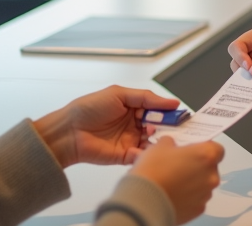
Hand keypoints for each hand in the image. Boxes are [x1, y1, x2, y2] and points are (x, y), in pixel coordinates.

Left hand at [32, 85, 180, 167]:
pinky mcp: (125, 156)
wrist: (69, 131)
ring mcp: (131, 141)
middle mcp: (135, 124)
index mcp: (135, 108)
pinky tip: (149, 148)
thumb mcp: (120, 94)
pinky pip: (141, 156)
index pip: (158, 110)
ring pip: (153, 142)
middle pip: (159, 127)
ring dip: (158, 140)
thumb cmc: (90, 108)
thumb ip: (147, 97)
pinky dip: (147, 154)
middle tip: (174, 127)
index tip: (182, 114)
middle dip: (167, 127)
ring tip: (158, 136)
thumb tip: (172, 102)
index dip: (170, 112)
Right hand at [131, 137, 224, 224]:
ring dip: (192, 182)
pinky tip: (172, 195)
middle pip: (210, 168)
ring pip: (203, 184)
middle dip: (197, 166)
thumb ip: (170, 143)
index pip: (217, 149)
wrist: (144, 201)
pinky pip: (196, 200)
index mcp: (206, 156)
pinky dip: (187, 197)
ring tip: (172, 182)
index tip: (192, 150)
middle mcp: (211, 175)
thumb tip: (170, 145)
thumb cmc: (154, 169)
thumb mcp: (159, 147)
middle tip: (178, 165)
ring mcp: (206, 194)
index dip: (205, 149)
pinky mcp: (198, 210)